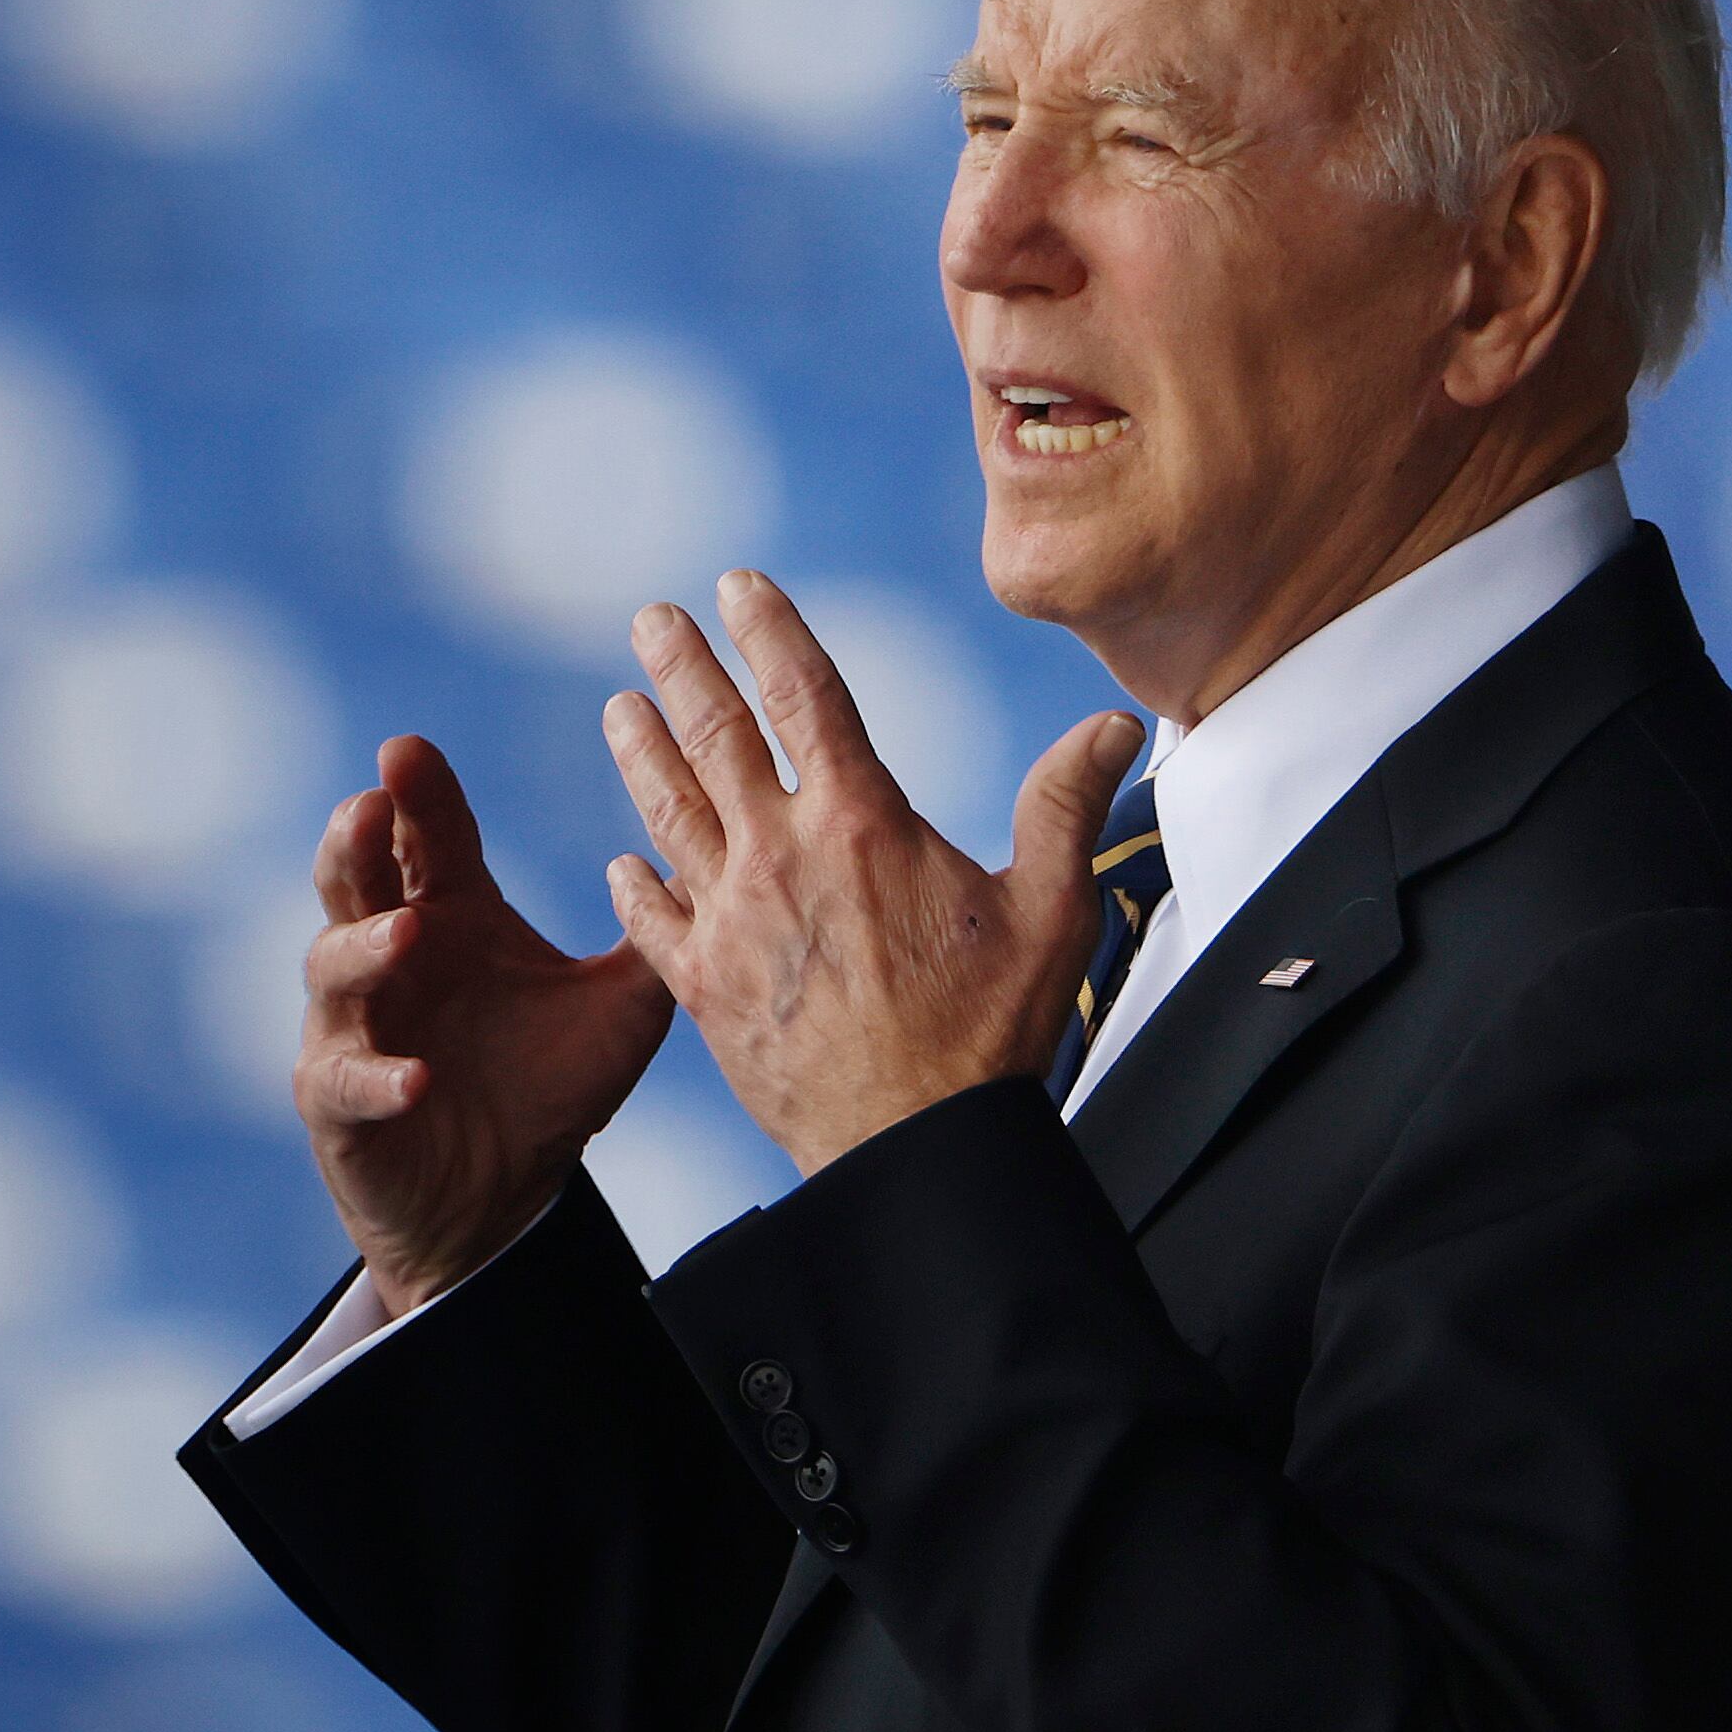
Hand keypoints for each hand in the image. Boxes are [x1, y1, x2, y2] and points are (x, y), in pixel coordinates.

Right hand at [297, 735, 675, 1316]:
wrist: (499, 1205)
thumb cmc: (547, 1089)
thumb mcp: (617, 1010)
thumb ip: (657, 941)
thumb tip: (724, 861)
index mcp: (450, 917)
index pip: (426, 839)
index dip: (415, 793)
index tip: (408, 750)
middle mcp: (391, 958)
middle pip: (352, 878)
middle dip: (355, 840)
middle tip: (370, 806)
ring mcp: (356, 1026)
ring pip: (332, 968)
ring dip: (364, 948)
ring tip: (407, 935)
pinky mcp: (339, 1102)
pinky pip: (344, 1080)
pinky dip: (377, 1076)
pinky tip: (416, 1078)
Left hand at [602, 572, 1143, 1175]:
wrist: (915, 1146)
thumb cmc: (988, 1036)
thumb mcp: (1051, 910)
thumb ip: (1067, 806)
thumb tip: (1112, 725)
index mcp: (861, 824)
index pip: (806, 696)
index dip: (769, 631)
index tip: (737, 586)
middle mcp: (781, 858)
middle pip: (717, 737)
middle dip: (683, 668)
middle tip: (650, 620)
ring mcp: (731, 922)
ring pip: (670, 813)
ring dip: (642, 752)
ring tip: (619, 706)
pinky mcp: (703, 988)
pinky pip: (652, 922)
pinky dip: (635, 885)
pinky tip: (623, 861)